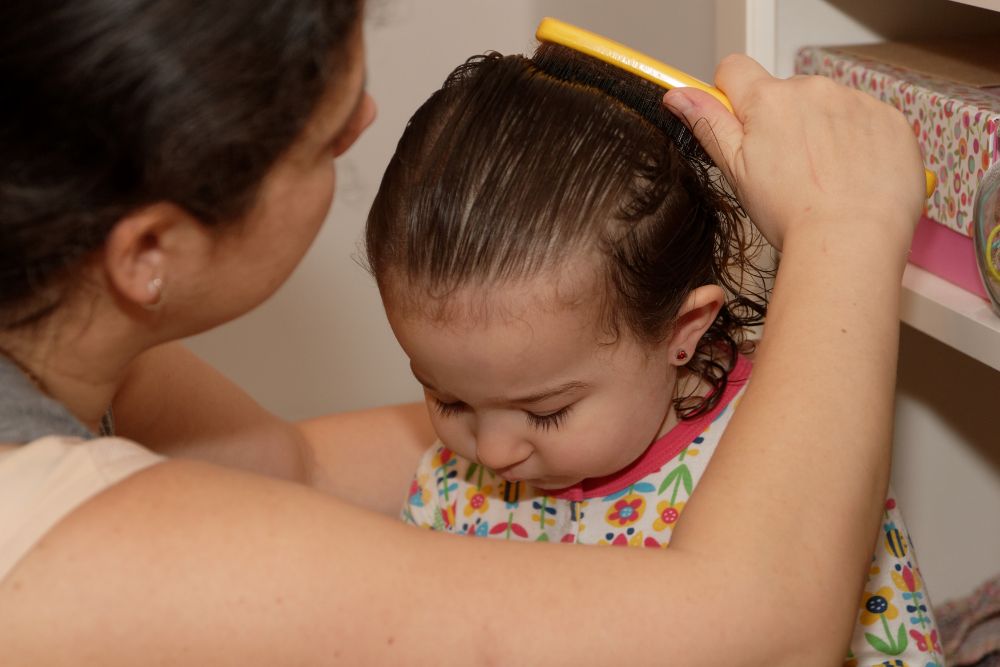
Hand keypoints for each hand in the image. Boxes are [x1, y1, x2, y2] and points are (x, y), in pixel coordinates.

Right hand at [663, 55, 924, 251]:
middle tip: (787, 170)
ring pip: (828, 106)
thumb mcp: (735, 171)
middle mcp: (813, 89)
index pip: (734, 70)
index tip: (740, 125)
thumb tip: (678, 94)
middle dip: (783, 121)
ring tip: (823, 178)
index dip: (731, 97)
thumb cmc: (792, 215)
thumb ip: (708, 124)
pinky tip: (853, 177)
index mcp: (768, 99)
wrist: (852, 240)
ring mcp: (856, 102)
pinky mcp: (890, 119)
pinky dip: (860, 143)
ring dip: (823, 131)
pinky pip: (868, 120)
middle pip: (785, 92)